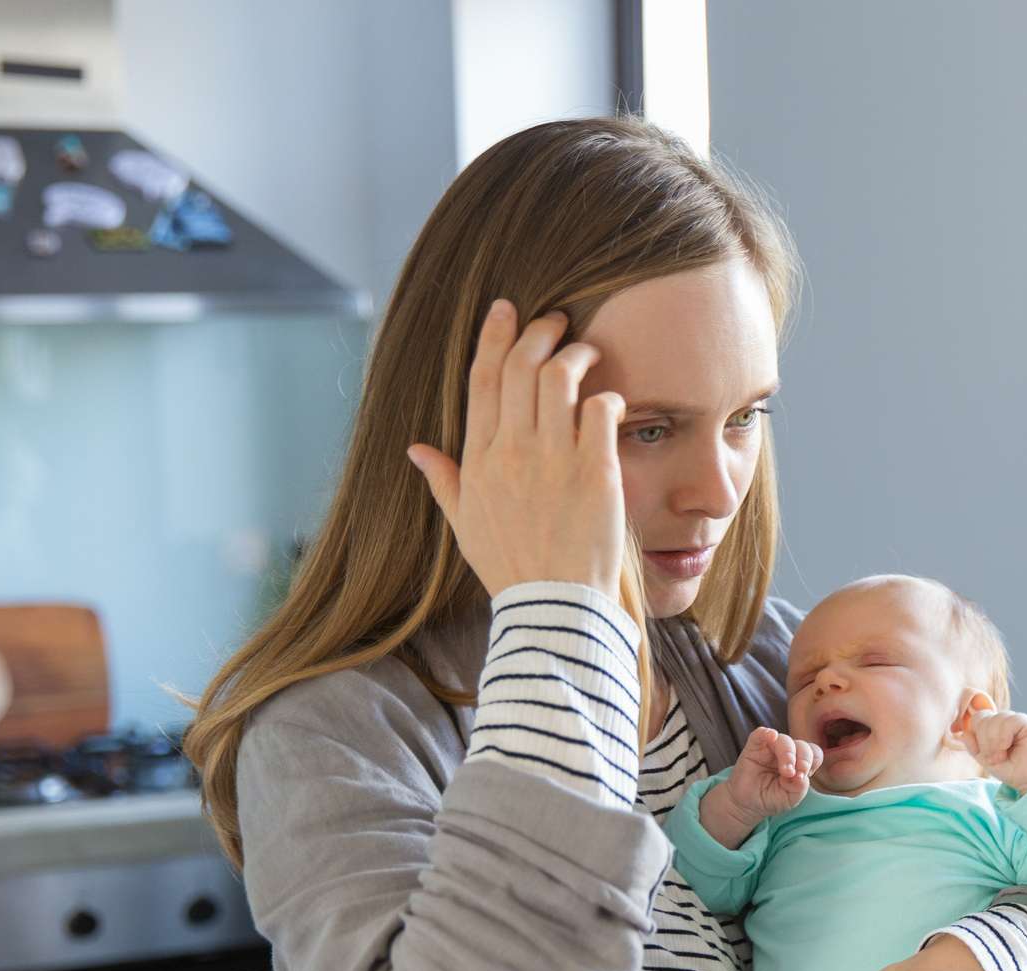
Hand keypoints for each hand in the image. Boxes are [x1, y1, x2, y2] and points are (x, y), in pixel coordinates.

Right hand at [406, 301, 628, 602]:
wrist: (554, 606)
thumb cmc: (511, 567)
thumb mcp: (465, 524)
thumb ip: (443, 480)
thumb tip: (415, 449)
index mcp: (479, 460)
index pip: (483, 380)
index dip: (495, 336)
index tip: (507, 308)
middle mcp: (512, 452)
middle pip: (521, 367)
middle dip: (540, 332)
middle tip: (557, 321)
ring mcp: (554, 460)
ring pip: (560, 379)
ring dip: (576, 355)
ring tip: (588, 353)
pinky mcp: (595, 472)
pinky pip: (601, 411)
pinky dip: (607, 396)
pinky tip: (611, 399)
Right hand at [702, 727, 822, 845]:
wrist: (746, 804)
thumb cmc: (770, 799)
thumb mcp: (790, 799)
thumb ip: (799, 788)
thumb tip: (801, 776)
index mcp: (799, 762)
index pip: (813, 754)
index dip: (812, 762)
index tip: (803, 777)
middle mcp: (788, 752)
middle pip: (802, 745)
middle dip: (803, 759)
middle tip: (794, 775)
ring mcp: (770, 748)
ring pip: (784, 740)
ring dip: (788, 754)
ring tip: (786, 771)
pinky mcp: (754, 746)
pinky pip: (760, 734)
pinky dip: (766, 733)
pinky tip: (771, 736)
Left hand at [952, 709, 1026, 793]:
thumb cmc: (1011, 769)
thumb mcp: (986, 759)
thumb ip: (973, 746)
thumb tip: (963, 733)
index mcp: (994, 726)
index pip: (977, 719)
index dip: (974, 733)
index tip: (979, 752)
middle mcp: (1005, 720)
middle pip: (982, 718)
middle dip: (983, 741)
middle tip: (992, 758)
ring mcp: (1016, 720)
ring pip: (994, 719)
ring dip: (993, 742)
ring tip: (1000, 756)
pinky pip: (1008, 721)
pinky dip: (1003, 737)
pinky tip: (1007, 747)